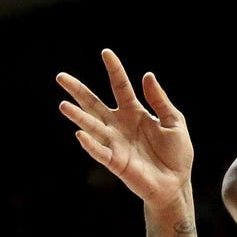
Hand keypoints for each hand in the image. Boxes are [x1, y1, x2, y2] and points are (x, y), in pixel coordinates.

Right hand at [56, 49, 193, 207]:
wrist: (176, 183)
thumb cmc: (176, 154)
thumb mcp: (174, 121)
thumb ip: (160, 100)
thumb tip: (147, 75)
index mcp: (135, 113)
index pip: (121, 87)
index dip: (114, 70)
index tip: (106, 53)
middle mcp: (120, 125)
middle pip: (95, 104)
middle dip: (78, 91)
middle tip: (60, 77)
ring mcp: (115, 143)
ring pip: (92, 126)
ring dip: (78, 117)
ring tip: (63, 105)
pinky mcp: (115, 162)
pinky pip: (99, 151)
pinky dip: (90, 144)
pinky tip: (79, 134)